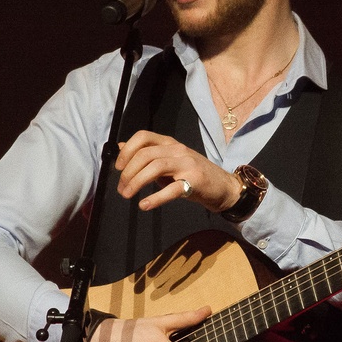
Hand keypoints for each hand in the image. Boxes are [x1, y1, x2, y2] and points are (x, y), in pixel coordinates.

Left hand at [116, 131, 240, 212]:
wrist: (223, 186)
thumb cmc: (193, 174)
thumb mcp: (169, 160)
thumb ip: (148, 155)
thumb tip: (121, 148)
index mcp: (169, 143)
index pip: (143, 136)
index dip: (126, 150)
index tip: (118, 167)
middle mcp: (177, 150)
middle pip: (145, 154)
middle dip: (128, 172)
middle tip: (122, 188)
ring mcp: (187, 164)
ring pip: (155, 167)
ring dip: (137, 182)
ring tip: (128, 195)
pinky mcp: (194, 181)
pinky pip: (171, 189)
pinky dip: (155, 198)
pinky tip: (144, 205)